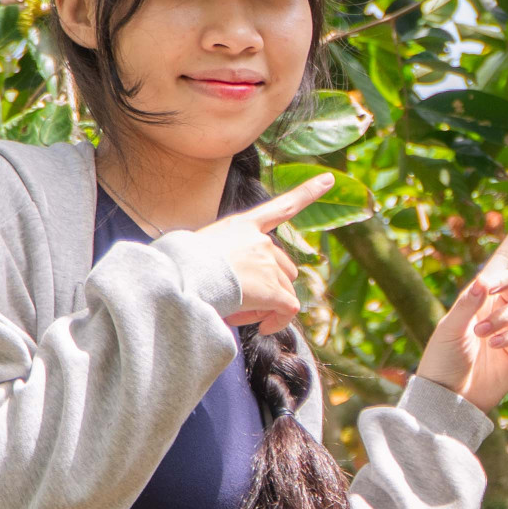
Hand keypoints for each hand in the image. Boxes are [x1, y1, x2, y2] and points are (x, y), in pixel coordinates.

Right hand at [173, 173, 332, 336]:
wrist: (179, 280)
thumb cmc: (178, 269)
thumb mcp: (198, 250)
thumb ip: (225, 259)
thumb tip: (236, 286)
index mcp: (241, 226)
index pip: (280, 207)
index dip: (307, 192)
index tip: (329, 179)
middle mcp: (260, 241)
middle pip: (284, 268)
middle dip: (270, 287)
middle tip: (241, 300)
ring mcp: (269, 263)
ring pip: (283, 291)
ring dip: (266, 306)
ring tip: (237, 310)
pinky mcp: (273, 289)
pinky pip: (287, 310)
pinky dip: (278, 321)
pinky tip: (263, 329)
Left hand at [417, 213, 507, 414]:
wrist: (449, 397)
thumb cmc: (442, 360)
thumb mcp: (448, 328)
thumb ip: (467, 303)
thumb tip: (484, 279)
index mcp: (479, 294)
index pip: (504, 259)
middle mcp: (500, 306)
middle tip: (488, 290)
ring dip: (504, 316)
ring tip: (481, 335)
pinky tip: (493, 346)